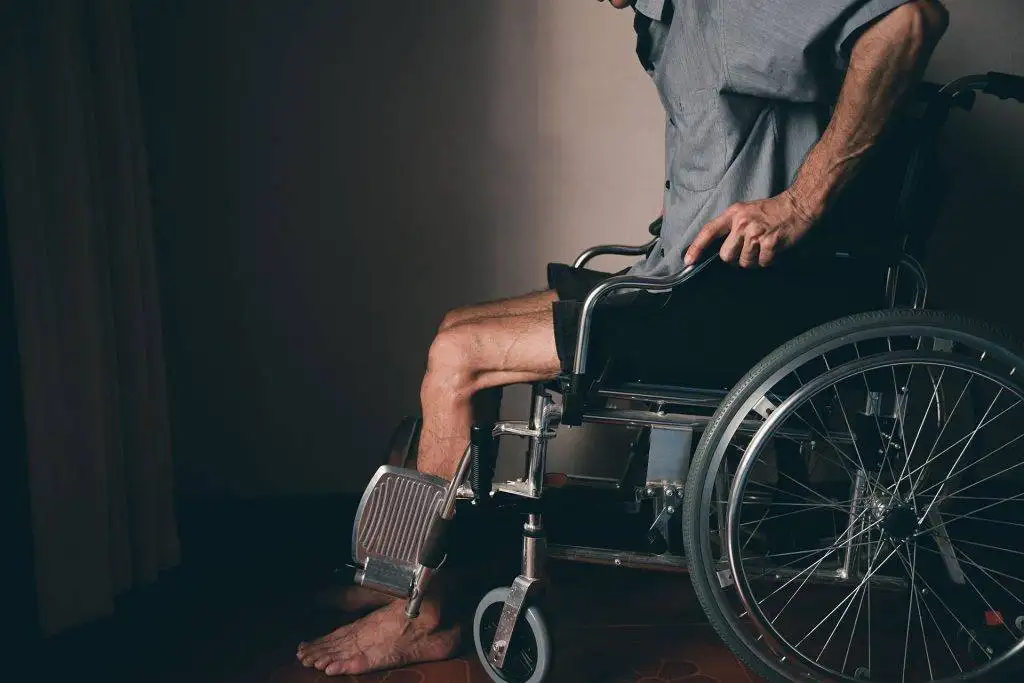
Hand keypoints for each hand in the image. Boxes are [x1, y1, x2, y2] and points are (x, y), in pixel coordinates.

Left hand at [683, 191, 816, 267]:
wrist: (799, 205)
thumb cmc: (771, 211)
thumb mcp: (746, 211)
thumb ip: (731, 227)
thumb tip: (719, 249)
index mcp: (733, 214)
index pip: (709, 231)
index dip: (696, 247)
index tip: (688, 260)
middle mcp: (742, 223)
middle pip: (726, 256)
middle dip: (735, 258)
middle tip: (748, 249)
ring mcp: (756, 233)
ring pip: (744, 262)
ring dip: (754, 260)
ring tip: (763, 246)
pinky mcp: (770, 243)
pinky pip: (762, 263)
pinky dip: (769, 260)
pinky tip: (774, 247)